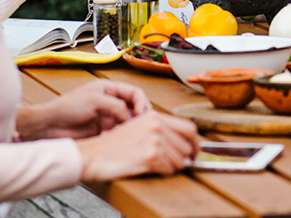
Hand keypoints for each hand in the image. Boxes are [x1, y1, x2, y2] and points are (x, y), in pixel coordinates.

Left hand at [18, 80, 149, 139]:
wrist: (48, 126)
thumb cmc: (65, 107)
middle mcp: (110, 102)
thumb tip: (132, 117)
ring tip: (126, 133)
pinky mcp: (103, 132)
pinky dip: (120, 137)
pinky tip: (113, 139)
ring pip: (128, 123)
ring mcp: (107, 118)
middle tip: (140, 126)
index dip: (142, 103)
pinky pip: (118, 134)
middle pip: (134, 108)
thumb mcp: (94, 100)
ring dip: (129, 128)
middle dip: (138, 117)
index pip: (135, 93)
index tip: (143, 114)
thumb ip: (116, 106)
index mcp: (109, 89)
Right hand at [76, 111, 199, 180]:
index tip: (195, 151)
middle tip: (181, 165)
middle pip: (187, 145)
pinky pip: (169, 170)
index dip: (196, 142)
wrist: (94, 154)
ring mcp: (154, 140)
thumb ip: (159, 129)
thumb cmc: (112, 144)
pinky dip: (164, 173)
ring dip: (173, 167)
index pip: (189, 127)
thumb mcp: (137, 127)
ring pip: (180, 160)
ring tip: (160, 167)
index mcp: (155, 116)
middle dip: (186, 158)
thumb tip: (182, 141)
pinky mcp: (150, 156)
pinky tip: (152, 170)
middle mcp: (157, 125)